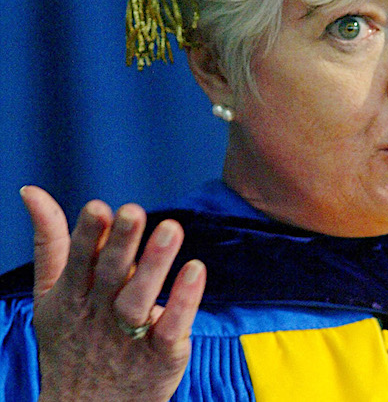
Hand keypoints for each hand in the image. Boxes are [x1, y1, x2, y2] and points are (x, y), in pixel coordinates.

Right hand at [20, 186, 205, 401]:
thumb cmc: (73, 340)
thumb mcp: (52, 293)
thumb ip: (50, 242)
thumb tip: (33, 191)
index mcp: (72, 295)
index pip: (79, 260)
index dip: (89, 235)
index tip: (99, 208)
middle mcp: (100, 312)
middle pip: (110, 275)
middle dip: (121, 244)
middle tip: (133, 211)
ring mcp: (129, 335)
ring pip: (140, 298)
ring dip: (154, 265)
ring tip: (171, 229)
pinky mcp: (160, 354)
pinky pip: (172, 325)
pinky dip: (183, 299)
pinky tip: (196, 269)